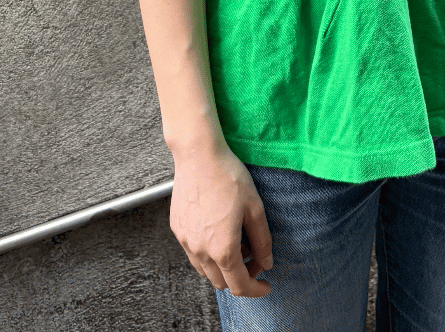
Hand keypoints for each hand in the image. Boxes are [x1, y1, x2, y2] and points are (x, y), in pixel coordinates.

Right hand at [169, 141, 273, 296]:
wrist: (199, 155)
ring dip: (222, 268)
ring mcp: (185, 241)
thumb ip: (262, 240)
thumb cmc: (228, 176)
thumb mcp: (254, 207)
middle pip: (221, 283)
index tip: (266, 284)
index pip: (240, 286)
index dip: (256, 289)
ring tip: (237, 243)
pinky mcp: (177, 229)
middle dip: (240, 277)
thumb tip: (266, 263)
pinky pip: (193, 254)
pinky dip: (207, 254)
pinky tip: (217, 233)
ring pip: (205, 271)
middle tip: (254, 258)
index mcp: (223, 249)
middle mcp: (200, 251)